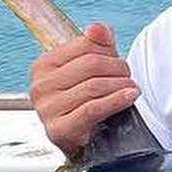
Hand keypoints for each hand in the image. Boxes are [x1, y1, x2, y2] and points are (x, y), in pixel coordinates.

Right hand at [28, 22, 140, 158]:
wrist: (83, 142)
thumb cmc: (86, 101)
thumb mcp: (91, 68)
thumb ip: (96, 44)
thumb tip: (97, 28)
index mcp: (43, 65)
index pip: (84, 45)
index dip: (108, 51)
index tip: (119, 62)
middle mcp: (39, 86)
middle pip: (90, 64)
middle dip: (118, 68)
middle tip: (129, 77)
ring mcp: (45, 109)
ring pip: (94, 86)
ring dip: (121, 85)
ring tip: (132, 89)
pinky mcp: (57, 130)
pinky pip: (92, 109)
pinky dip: (116, 101)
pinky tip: (129, 97)